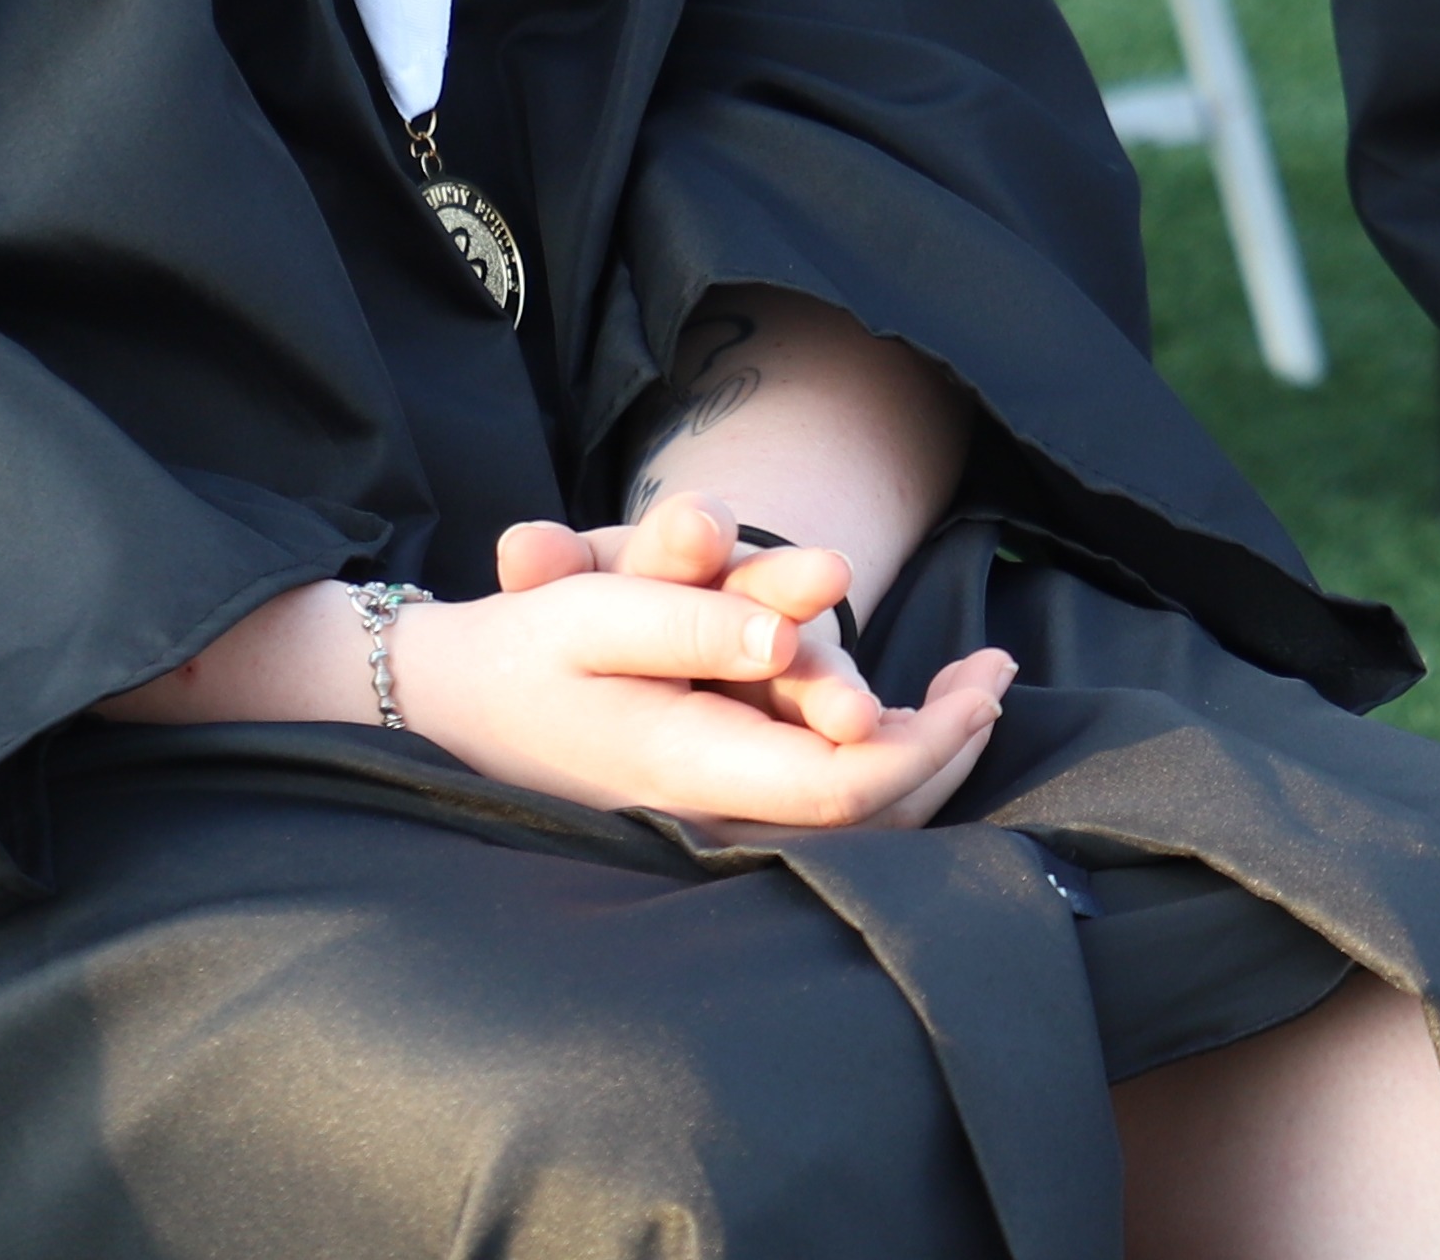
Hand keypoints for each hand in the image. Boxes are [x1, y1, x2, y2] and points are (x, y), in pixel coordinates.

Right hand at [411, 493, 1010, 831]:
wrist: (441, 706)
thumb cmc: (521, 647)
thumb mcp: (595, 610)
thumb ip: (694, 624)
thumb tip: (784, 639)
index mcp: (688, 770)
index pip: (845, 785)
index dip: (931, 739)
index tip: (989, 675)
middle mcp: (705, 818)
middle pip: (865, 815)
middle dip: (945, 744)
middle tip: (998, 672)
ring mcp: (704, 829)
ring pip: (846, 823)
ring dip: (920, 756)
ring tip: (976, 686)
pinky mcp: (702, 816)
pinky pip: (811, 812)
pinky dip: (869, 766)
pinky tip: (899, 715)